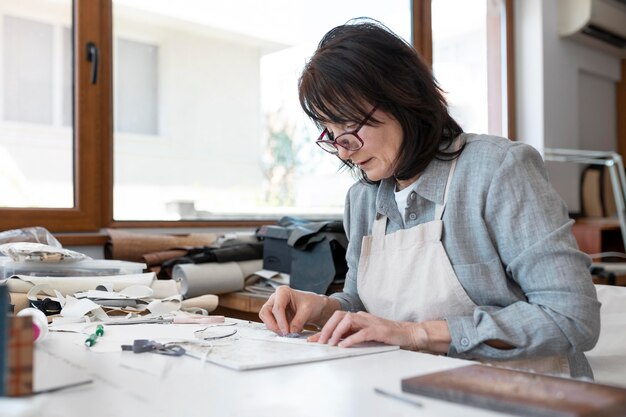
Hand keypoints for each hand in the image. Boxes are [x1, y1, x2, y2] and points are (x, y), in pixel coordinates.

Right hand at [259, 286, 338, 334]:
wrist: (315, 307)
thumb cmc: (311, 303)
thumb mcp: (307, 311)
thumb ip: (298, 321)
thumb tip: (291, 331)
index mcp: (283, 292)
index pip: (277, 307)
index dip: (281, 321)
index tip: (286, 331)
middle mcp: (276, 298)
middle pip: (265, 312)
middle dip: (273, 324)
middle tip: (283, 333)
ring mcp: (274, 307)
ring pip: (266, 319)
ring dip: (275, 328)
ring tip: (288, 332)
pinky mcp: (275, 316)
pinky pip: (271, 324)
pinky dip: (278, 329)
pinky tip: (289, 331)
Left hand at [308, 311, 450, 352]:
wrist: (408, 334)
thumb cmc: (388, 335)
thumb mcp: (366, 335)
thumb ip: (352, 335)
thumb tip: (335, 343)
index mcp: (358, 317)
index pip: (336, 319)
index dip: (323, 329)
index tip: (313, 339)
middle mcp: (362, 317)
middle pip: (339, 316)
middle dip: (327, 328)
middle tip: (319, 341)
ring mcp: (371, 322)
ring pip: (348, 321)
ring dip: (337, 332)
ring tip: (330, 343)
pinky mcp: (379, 330)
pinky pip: (362, 332)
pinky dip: (352, 338)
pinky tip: (344, 345)